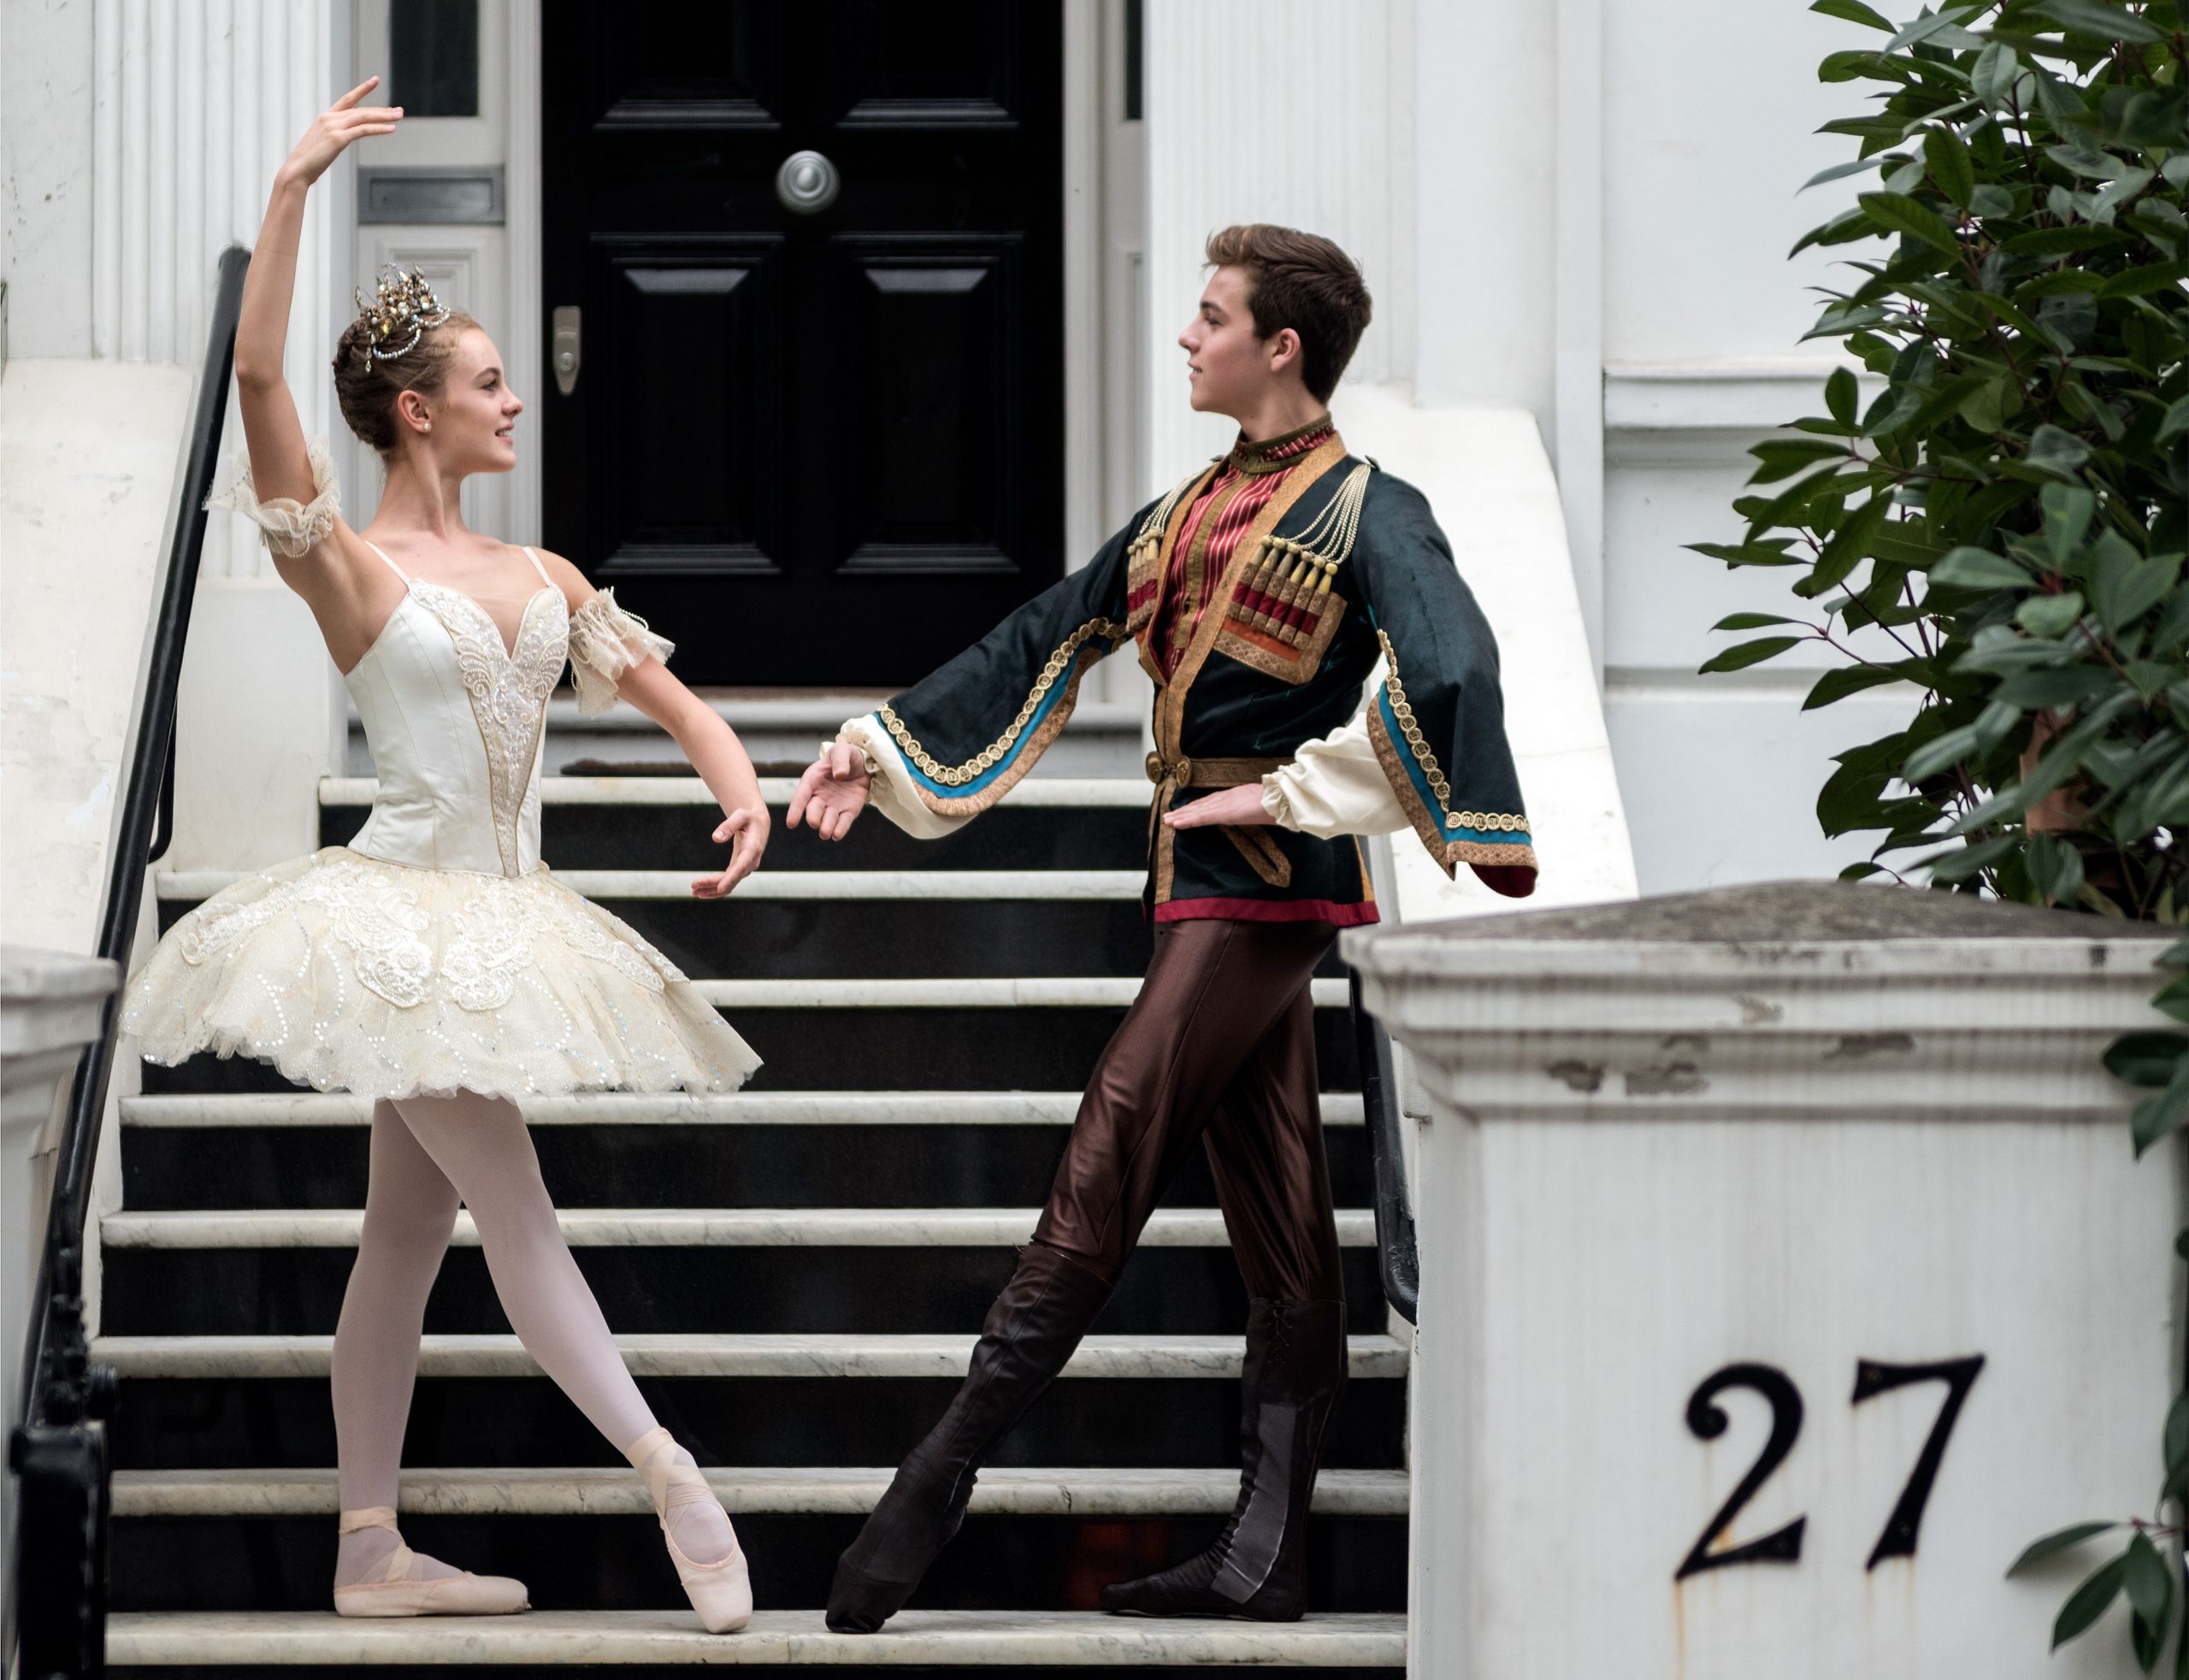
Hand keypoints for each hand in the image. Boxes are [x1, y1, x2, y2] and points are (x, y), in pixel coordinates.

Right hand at [281, 78, 401, 187]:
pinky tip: (391, 128)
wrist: (296, 169)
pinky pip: (363, 130)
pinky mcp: (338, 138)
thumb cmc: (309, 161)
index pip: (348, 99)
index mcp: (326, 117)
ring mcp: (334, 127)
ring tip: (399, 116)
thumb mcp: (323, 144)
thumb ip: (335, 136)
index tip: (375, 80)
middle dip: (382, 110)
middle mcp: (330, 118)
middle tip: (399, 110)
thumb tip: (344, 138)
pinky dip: (378, 128)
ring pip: (364, 117)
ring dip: (384, 116)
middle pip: (361, 110)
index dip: (362, 89)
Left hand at [691, 804, 768, 897]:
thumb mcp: (740, 816)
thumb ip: (729, 825)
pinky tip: (702, 891)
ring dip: (712, 890)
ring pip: (730, 885)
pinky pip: (728, 883)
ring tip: (694, 892)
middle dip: (712, 884)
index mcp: (752, 849)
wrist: (759, 824)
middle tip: (693, 886)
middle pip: (732, 879)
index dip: (731, 878)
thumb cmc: (748, 818)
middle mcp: (751, 863)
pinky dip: (715, 888)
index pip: (741, 867)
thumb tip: (715, 838)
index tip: (720, 887)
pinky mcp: (739, 870)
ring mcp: (746, 869)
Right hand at [787, 743, 871, 840]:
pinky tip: (837, 835)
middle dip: (813, 817)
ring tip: (826, 833)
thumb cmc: (846, 756)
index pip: (800, 797)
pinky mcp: (848, 812)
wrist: (863, 764)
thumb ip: (840, 760)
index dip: (795, 810)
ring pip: (827, 819)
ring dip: (826, 827)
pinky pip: (843, 822)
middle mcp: (819, 796)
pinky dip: (840, 829)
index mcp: (812, 781)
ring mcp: (833, 806)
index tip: (791, 823)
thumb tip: (840, 774)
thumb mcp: (842, 751)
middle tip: (814, 823)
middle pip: (813, 810)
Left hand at [1162, 783, 1274, 829]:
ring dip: (1181, 816)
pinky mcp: (1222, 813)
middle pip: (1200, 805)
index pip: (1211, 801)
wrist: (1281, 799)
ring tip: (1167, 820)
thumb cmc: (1277, 803)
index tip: (1186, 809)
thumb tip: (1257, 813)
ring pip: (1196, 811)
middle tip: (1169, 816)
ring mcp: (1223, 804)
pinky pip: (1200, 818)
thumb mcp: (1263, 805)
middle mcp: (1225, 797)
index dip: (1197, 806)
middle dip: (1184, 811)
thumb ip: (1255, 808)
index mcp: (1235, 795)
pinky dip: (1187, 820)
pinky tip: (1176, 823)